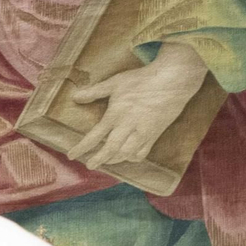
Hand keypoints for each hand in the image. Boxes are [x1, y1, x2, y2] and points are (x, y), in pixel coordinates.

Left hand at [68, 43, 208, 171]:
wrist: (174, 80)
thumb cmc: (143, 79)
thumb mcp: (116, 82)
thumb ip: (94, 91)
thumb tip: (75, 97)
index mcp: (116, 114)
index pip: (95, 136)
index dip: (82, 147)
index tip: (71, 155)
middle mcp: (128, 126)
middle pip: (110, 150)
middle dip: (98, 159)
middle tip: (89, 165)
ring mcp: (143, 132)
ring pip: (126, 154)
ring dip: (114, 160)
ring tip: (106, 161)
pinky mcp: (155, 134)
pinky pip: (143, 152)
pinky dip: (133, 157)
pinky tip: (127, 156)